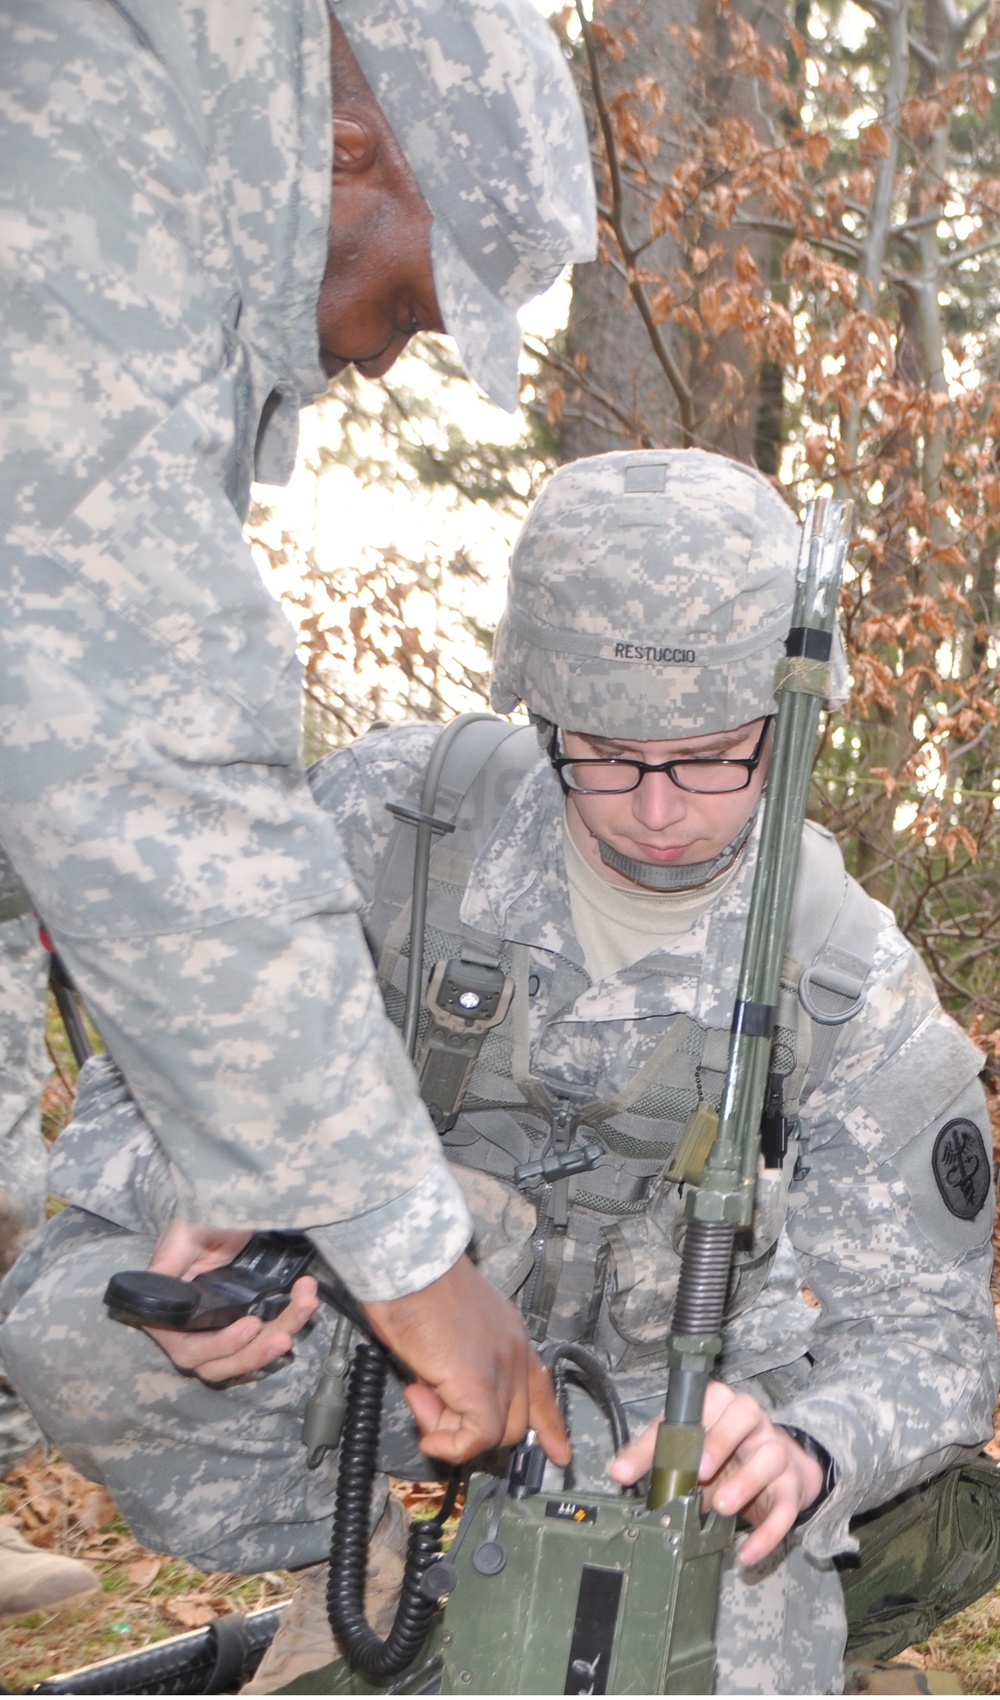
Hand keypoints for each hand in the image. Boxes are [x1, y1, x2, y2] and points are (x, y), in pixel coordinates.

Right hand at [142, 1217, 318, 1383]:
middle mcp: (197, 1330)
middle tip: (284, 1336)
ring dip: (282, 1332)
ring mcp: (227, 1326)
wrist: (223, 1211)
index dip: (221, 1346)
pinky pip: (272, 1331)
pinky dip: (292, 1319)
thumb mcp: (180, 1235)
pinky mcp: (253, 1316)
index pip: (191, 1349)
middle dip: (256, 1353)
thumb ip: (168, 1262)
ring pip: (253, 1351)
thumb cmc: (194, 1224)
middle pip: (224, 1363)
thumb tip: (152, 1287)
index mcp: (172, 1317)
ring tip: (305, 1307)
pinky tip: (307, 1296)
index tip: (250, 1327)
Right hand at [364, 1253, 569, 1467]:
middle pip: (516, 1422)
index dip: (550, 1425)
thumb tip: (440, 1396)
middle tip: (429, 1403)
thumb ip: (454, 1365)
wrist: (407, 1266)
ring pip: (497, 1434)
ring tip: (420, 1398)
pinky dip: (450, 1444)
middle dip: (470, 1427)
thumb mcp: (447, 1329)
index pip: (542, 1388)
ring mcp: (501, 1368)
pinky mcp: (479, 1383)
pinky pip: (477, 1437)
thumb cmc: (415, 1287)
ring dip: (451, 1431)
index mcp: (510, 1335)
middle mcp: (514, 1352)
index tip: (559, 1451)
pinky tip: (429, 1433)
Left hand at [608, 1380, 823, 1563]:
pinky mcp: (791, 1487)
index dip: (696, 1421)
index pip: (712, 1399)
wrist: (774, 1469)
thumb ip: (652, 1454)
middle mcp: (753, 1423)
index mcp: (724, 1405)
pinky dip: (768, 1533)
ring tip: (722, 1507)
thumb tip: (617, 1472)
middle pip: (746, 1415)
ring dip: (746, 1483)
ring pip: (770, 1457)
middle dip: (722, 1441)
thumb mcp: (686, 1446)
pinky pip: (786, 1507)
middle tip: (701, 1472)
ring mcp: (775, 1452)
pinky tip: (746, 1553)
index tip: (680, 1450)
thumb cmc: (721, 1451)